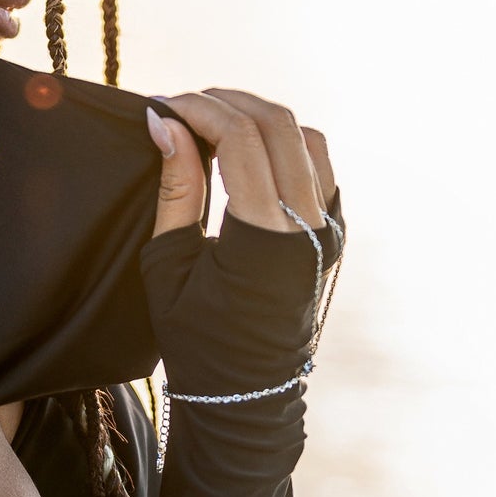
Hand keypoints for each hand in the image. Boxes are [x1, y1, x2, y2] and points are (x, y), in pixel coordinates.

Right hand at [139, 89, 343, 398]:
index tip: (160, 106)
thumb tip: (164, 124)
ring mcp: (331, 229)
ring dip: (258, 117)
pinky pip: (318, 165)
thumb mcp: (169, 264)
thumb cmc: (196, 339)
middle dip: (226, 102)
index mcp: (266, 237)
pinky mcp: (335, 233)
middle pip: (279, 125)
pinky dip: (282, 142)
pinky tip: (245, 148)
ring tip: (210, 121)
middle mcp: (311, 227)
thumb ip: (175, 187)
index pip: (241, 139)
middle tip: (181, 104)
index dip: (198, 110)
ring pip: (306, 138)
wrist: (248, 394)